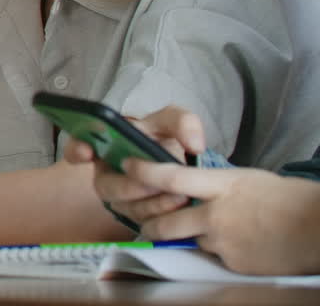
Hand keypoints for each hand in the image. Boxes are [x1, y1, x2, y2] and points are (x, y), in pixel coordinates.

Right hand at [65, 105, 205, 224]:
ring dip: (149, 203)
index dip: (76, 150)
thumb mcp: (173, 123)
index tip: (87, 151)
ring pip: (124, 206)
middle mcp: (107, 172)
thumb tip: (193, 144)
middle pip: (104, 185)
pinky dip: (160, 215)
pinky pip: (140, 221)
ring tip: (178, 197)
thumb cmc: (166, 141)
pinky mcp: (135, 215)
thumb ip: (182, 122)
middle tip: (153, 183)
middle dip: (127, 186)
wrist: (182, 169)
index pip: (76, 147)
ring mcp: (119, 197)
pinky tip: (179, 207)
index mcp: (107, 145)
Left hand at [123, 159, 319, 274]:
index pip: (172, 177)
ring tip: (201, 230)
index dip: (144, 172)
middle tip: (145, 223)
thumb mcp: (245, 179)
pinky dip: (218, 250)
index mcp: (221, 186)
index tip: (127, 166)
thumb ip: (214, 185)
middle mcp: (216, 214)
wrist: (316, 228)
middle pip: (165, 222)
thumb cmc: (285, 198)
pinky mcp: (231, 262)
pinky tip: (237, 243)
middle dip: (149, 224)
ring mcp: (223, 241)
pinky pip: (213, 255)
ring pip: (188, 240)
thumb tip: (191, 190)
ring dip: (186, 237)